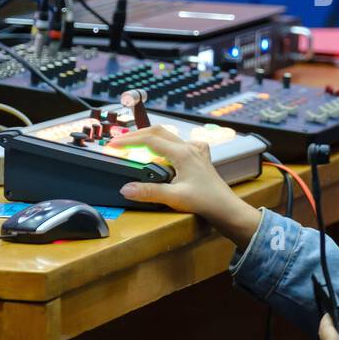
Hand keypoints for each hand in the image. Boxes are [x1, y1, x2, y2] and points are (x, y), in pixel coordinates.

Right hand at [116, 126, 261, 245]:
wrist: (226, 208)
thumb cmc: (205, 202)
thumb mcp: (174, 198)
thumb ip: (149, 192)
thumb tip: (126, 188)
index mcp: (182, 153)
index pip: (149, 140)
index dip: (128, 141)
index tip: (112, 145)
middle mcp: (189, 147)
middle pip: (158, 132)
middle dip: (136, 135)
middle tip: (119, 142)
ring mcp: (196, 150)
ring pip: (168, 136)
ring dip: (150, 138)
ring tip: (134, 144)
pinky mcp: (199, 157)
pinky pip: (179, 143)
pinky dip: (166, 144)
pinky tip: (165, 151)